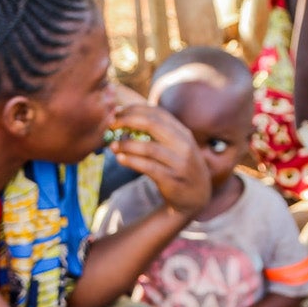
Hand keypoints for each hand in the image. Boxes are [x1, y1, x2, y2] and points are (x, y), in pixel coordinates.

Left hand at [109, 98, 211, 216]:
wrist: (196, 197)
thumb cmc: (179, 167)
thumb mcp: (176, 147)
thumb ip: (158, 134)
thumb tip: (125, 121)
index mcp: (183, 133)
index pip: (157, 113)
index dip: (135, 109)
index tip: (117, 112)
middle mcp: (184, 145)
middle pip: (152, 124)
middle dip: (128, 121)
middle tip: (110, 123)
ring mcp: (179, 163)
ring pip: (148, 148)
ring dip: (126, 144)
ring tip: (112, 145)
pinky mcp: (172, 180)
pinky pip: (148, 167)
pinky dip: (132, 161)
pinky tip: (120, 158)